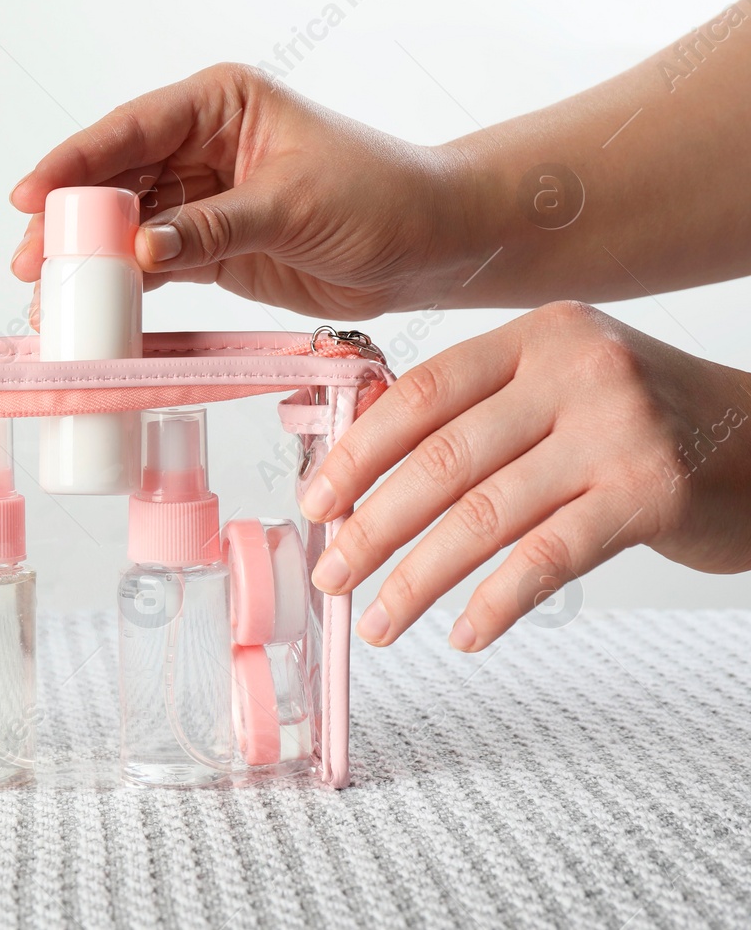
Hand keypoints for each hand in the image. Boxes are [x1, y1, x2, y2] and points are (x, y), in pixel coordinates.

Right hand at [9, 63, 482, 319]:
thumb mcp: (293, 205)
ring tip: (49, 294)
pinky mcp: (212, 248)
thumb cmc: (383, 196)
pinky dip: (124, 286)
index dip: (75, 161)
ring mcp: (203, 199)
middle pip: (116, 180)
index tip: (31, 195)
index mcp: (220, 105)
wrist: (433, 245)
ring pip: (126, 226)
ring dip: (90, 259)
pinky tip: (94, 308)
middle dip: (70, 219)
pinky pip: (153, 265)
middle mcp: (203, 145)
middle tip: (31, 260)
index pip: (131, 129)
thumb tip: (140, 250)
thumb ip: (212, 227)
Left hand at [302, 301, 750, 650]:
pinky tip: (462, 633)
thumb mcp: (564, 384)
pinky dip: (495, 603)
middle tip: (332, 573)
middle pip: (442, 461)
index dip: (358, 452)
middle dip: (372, 527)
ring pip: (484, 517)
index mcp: (538, 336)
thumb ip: (479, 409)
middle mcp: (577, 373)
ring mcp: (618, 433)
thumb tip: (364, 464)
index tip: (317, 502)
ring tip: (380, 620)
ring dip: (418, 579)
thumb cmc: (647, 422)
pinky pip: (547, 559)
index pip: (422, 393)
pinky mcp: (652, 495)